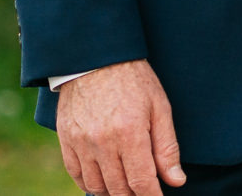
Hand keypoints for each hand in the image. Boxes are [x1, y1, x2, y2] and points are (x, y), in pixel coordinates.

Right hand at [57, 59, 185, 194]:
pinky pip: (76, 175)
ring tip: (127, 188)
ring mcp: (80, 143)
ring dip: (113, 192)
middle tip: (144, 191)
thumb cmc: (134, 81)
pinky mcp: (66, 141)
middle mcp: (102, 142)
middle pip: (118, 188)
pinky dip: (90, 183)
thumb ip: (167, 147)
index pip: (141, 181)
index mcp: (129, 133)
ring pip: (97, 186)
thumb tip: (176, 181)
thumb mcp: (160, 107)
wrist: (96, 59)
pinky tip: (104, 181)